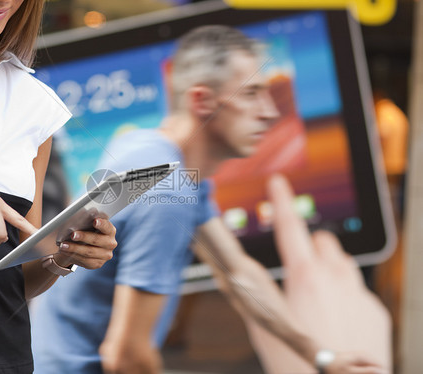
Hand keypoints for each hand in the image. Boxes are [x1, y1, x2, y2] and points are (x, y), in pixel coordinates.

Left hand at [50, 218, 116, 268]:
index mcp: (110, 230)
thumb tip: (82, 214)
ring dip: (74, 248)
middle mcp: (110, 243)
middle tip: (72, 234)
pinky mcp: (98, 263)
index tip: (94, 221)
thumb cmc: (85, 230)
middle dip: (84, 237)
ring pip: (89, 252)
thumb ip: (86, 218)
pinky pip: (85, 261)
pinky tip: (65, 252)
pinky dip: (73, 256)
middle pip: (97, 240)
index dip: (101, 224)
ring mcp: (105, 255)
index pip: (107, 227)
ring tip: (63, 245)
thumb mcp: (86, 223)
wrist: (82, 245)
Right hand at [245, 174, 390, 373]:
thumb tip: (236, 275)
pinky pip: (358, 289)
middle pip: (321, 240)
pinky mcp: (375, 309)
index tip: (278, 184)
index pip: (290, 226)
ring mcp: (358, 292)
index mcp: (304, 276)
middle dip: (308, 247)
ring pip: (342, 262)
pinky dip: (345, 296)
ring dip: (328, 269)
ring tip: (317, 298)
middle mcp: (335, 277)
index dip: (281, 201)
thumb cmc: (299, 364)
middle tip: (296, 270)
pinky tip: (337, 321)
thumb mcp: (263, 325)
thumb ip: (254, 292)